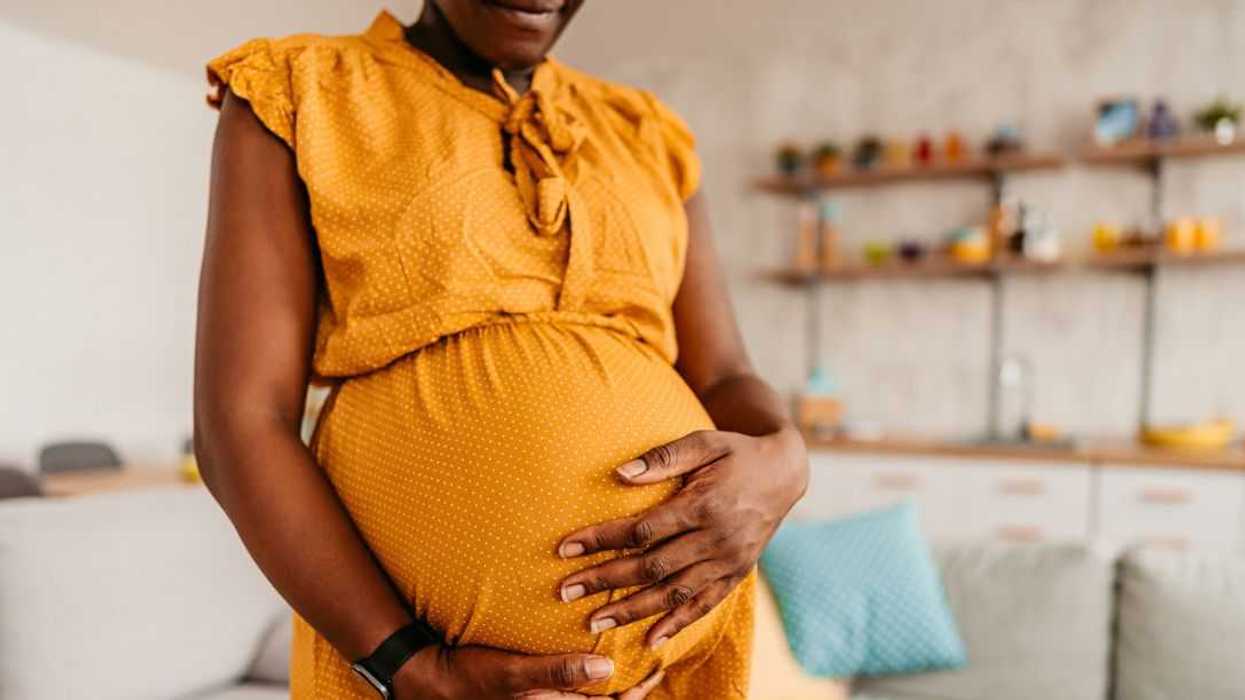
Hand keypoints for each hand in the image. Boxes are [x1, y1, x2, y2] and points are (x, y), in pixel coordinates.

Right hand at [393, 642, 664, 699]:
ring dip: (613, 683)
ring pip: (590, 696)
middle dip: (631, 687)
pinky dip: (589, 677)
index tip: (656, 668)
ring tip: (636, 659)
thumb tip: (606, 670)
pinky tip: (598, 657)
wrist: (432, 681)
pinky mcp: (534, 692)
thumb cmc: (473, 676)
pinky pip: (571, 690)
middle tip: (654, 661)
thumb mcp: (514, 674)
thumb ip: (559, 672)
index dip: (636, 692)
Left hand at [556, 427, 806, 646]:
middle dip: (605, 580)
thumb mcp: (703, 443)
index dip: (602, 540)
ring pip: (674, 593)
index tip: (566, 548)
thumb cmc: (735, 453)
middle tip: (565, 591)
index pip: (643, 530)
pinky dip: (678, 624)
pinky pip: (704, 605)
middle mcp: (717, 539)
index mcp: (704, 505)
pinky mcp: (737, 574)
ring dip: (632, 610)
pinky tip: (650, 639)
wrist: (784, 473)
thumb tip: (619, 474)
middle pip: (652, 567)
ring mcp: (729, 562)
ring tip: (595, 622)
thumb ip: (663, 458)